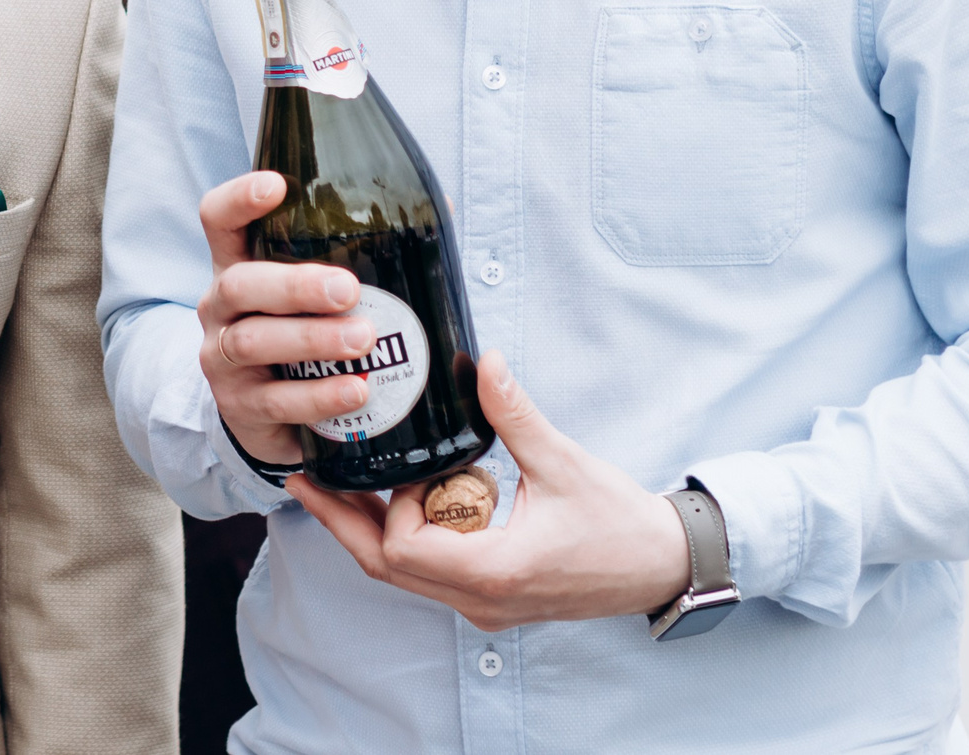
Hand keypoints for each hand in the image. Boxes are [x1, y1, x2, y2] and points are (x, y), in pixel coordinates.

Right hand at [197, 169, 378, 464]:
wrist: (273, 416)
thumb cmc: (303, 335)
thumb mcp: (315, 293)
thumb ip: (365, 253)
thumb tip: (439, 209)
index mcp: (239, 264)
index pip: (219, 220)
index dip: (239, 200)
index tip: (276, 187)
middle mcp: (221, 307)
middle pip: (240, 285)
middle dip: (295, 286)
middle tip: (348, 290)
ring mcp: (223, 359)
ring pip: (254, 342)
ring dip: (311, 340)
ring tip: (363, 340)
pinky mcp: (240, 408)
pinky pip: (276, 401)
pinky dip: (319, 396)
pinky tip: (357, 391)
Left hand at [289, 350, 692, 629]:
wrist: (663, 567)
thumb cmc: (620, 523)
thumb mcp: (564, 463)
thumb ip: (516, 415)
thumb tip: (484, 362)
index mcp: (493, 573)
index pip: (402, 548)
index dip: (390, 505)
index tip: (410, 467)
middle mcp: (479, 601)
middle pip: (384, 568)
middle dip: (343, 521)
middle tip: (305, 476)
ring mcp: (483, 607)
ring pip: (401, 577)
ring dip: (369, 530)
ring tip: (339, 483)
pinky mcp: (490, 599)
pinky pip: (426, 576)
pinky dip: (402, 540)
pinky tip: (395, 501)